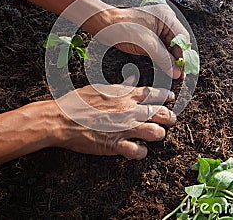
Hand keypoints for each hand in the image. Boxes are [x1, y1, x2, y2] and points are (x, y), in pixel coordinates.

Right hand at [44, 82, 175, 159]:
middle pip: (161, 113)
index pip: (153, 93)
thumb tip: (130, 80)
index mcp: (124, 95)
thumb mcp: (99, 88)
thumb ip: (118, 87)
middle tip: (169, 120)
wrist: (61, 118)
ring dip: (157, 134)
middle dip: (169, 117)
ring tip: (154, 135)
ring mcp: (124, 128)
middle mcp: (128, 110)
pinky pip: (139, 151)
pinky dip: (141, 152)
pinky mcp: (115, 144)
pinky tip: (138, 149)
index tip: (171, 97)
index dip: (165, 95)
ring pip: (156, 133)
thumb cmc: (77, 102)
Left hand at [96, 5, 191, 78]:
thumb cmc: (122, 28)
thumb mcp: (147, 45)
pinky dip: (163, 56)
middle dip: (178, 58)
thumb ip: (164, 59)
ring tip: (174, 73)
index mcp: (166, 17)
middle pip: (178, 42)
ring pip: (169, 45)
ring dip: (171, 59)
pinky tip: (165, 66)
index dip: (184, 56)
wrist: (103, 24)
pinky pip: (161, 46)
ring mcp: (157, 26)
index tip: (183, 70)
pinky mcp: (149, 33)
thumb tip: (177, 72)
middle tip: (180, 75)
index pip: (182, 38)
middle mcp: (164, 19)